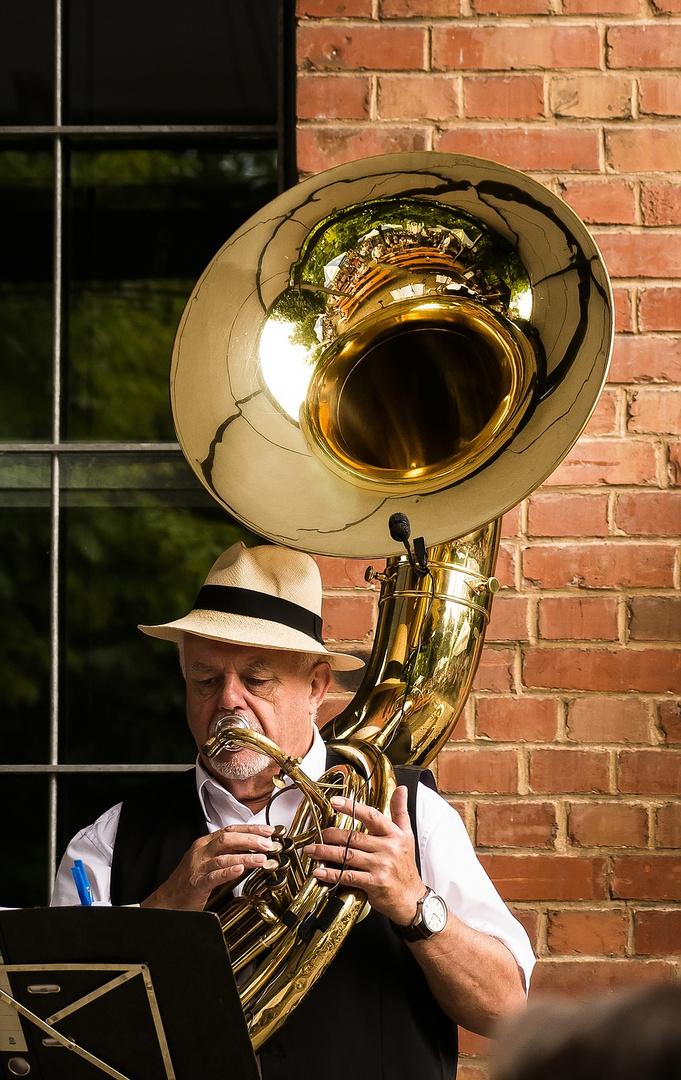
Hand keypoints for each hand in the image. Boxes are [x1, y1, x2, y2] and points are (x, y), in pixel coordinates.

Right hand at [140, 824, 277, 910]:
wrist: (168, 901)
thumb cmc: (190, 881)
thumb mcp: (209, 861)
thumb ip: (228, 852)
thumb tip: (252, 847)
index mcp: (205, 844)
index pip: (230, 830)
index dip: (250, 829)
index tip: (267, 831)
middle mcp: (201, 852)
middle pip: (227, 839)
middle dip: (250, 839)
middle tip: (268, 844)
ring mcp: (198, 867)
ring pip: (223, 856)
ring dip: (245, 856)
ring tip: (261, 859)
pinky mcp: (197, 883)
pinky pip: (214, 875)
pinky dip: (228, 871)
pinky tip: (240, 870)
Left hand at [304, 786, 424, 924]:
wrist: (412, 898)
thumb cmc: (406, 867)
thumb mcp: (407, 836)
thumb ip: (400, 811)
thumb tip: (402, 789)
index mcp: (395, 835)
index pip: (371, 816)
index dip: (352, 807)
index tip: (335, 802)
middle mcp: (388, 848)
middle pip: (353, 837)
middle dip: (331, 834)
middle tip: (318, 833)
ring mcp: (381, 866)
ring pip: (347, 855)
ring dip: (325, 852)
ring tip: (311, 850)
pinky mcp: (374, 883)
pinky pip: (348, 876)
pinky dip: (332, 874)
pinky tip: (320, 872)